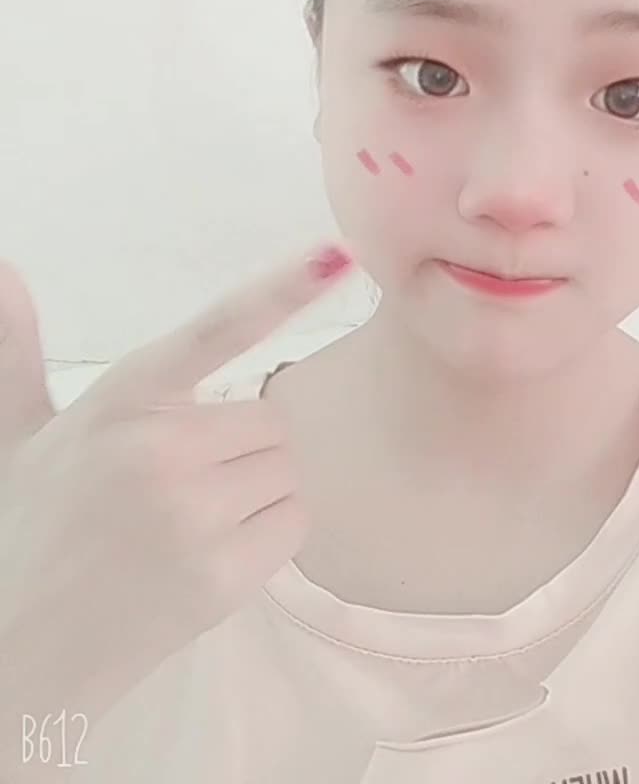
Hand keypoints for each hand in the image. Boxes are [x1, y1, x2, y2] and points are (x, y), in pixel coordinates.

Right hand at [0, 245, 354, 771]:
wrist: (16, 650)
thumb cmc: (28, 527)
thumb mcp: (21, 432)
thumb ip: (19, 349)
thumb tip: (5, 267)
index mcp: (122, 397)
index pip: (217, 328)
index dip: (284, 287)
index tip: (339, 254)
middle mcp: (159, 448)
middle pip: (269, 417)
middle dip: (239, 447)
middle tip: (177, 486)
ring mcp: (192, 515)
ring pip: (287, 469)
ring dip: (255, 492)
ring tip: (186, 523)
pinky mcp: (220, 578)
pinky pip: (295, 524)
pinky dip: (267, 538)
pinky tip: (208, 557)